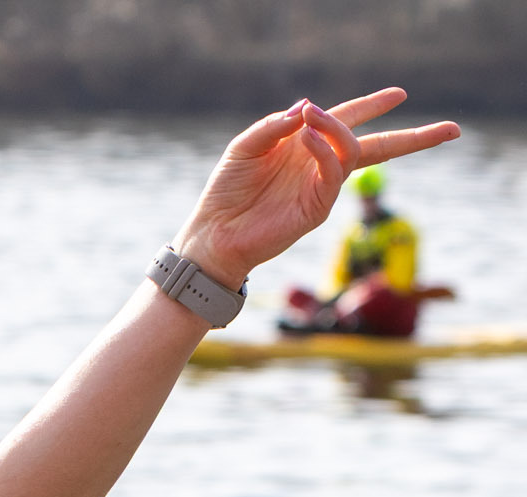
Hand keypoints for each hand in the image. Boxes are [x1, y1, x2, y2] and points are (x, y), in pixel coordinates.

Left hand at [173, 91, 459, 288]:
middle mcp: (319, 166)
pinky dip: (325, 150)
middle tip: (451, 129)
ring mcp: (321, 188)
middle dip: (414, 137)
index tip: (399, 94)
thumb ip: (273, 126)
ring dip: (337, 129)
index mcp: (305, 148)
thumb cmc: (226, 191)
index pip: (346, 122)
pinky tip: (307, 136)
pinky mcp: (316, 208)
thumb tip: (306, 107)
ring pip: (353, 152)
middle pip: (377, 146)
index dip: (372, 107)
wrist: (213, 233)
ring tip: (312, 117)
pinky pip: (333, 173)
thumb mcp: (245, 147)